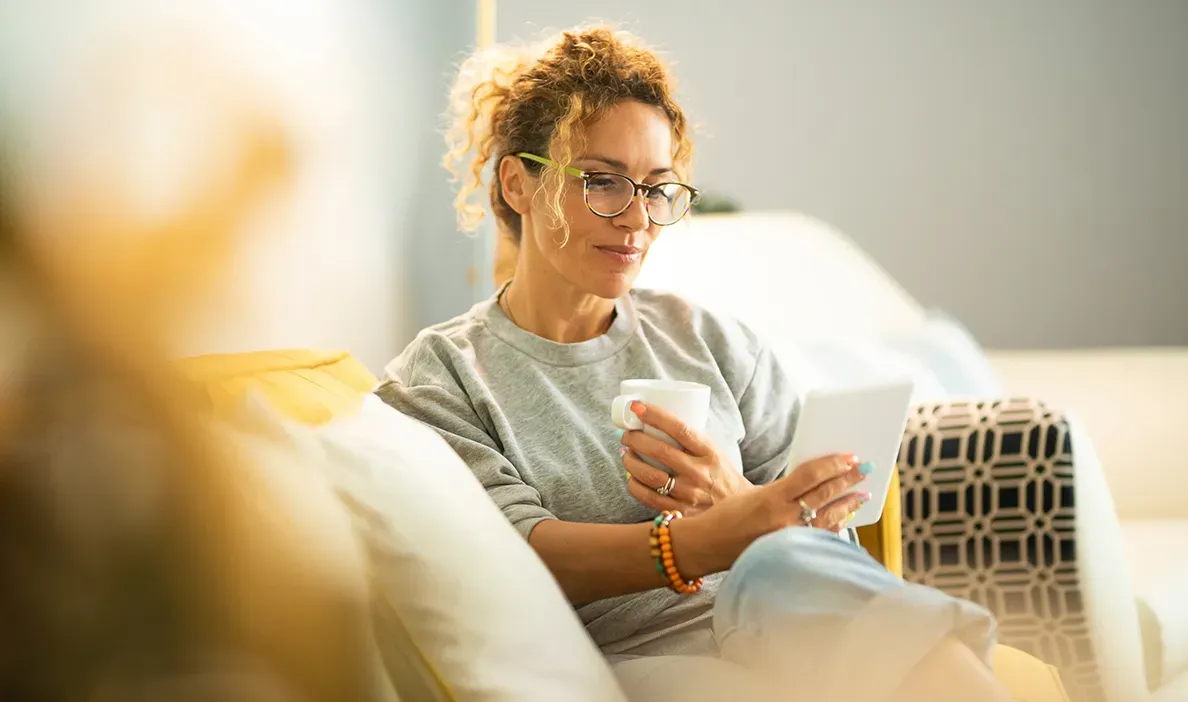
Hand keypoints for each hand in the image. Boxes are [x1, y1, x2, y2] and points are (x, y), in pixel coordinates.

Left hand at [620, 401, 748, 514]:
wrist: (737, 507)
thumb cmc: (720, 473)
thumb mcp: (713, 450)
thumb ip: (690, 439)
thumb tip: (655, 422)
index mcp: (709, 452)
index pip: (680, 429)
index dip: (656, 416)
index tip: (637, 407)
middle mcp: (699, 473)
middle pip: (660, 451)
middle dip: (636, 439)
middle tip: (627, 434)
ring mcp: (689, 494)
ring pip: (650, 476)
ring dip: (631, 461)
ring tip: (626, 454)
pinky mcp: (681, 512)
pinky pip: (648, 497)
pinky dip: (634, 485)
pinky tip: (631, 477)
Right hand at [672, 453, 871, 576]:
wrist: (707, 545)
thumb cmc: (725, 517)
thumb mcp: (752, 493)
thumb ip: (784, 490)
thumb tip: (814, 481)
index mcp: (772, 498)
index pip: (812, 476)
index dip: (834, 465)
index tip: (850, 457)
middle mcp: (783, 519)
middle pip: (825, 495)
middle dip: (848, 480)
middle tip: (865, 469)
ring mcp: (788, 539)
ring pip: (829, 518)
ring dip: (848, 504)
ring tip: (862, 494)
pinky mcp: (789, 552)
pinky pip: (820, 537)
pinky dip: (835, 525)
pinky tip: (844, 517)